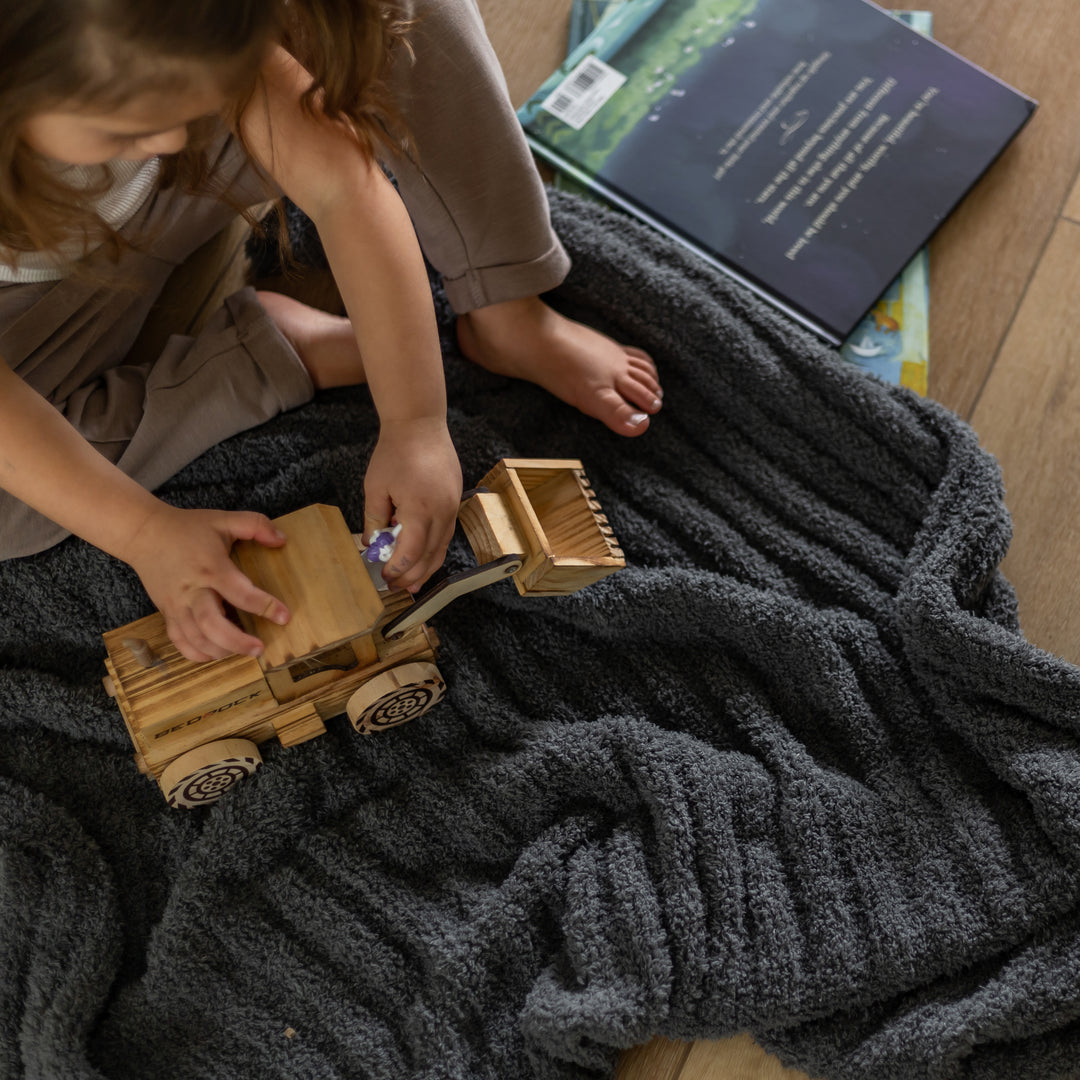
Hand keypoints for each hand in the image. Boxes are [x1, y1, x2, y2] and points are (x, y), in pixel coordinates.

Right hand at [119, 501, 290, 661]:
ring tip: (243, 651)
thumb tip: (282, 540)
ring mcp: (177, 604)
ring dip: (220, 650)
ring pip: (195, 637)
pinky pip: (178, 640)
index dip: (265, 606)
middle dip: (237, 641)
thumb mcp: (223, 519)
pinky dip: (196, 653)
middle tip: (260, 648)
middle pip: (212, 624)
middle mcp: (193, 590)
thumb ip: (256, 525)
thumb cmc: (187, 528)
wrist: (143, 533)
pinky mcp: (166, 612)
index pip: (240, 592)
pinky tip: (214, 654)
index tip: (284, 616)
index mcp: (212, 567)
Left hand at [362, 417, 461, 592]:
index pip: (411, 552)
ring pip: (443, 547)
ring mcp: (453, 506)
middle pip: (431, 556)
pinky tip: (424, 557)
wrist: (420, 425)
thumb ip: (374, 520)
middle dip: (413, 576)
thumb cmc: (395, 452)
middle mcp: (443, 511)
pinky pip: (447, 533)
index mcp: (420, 508)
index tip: (385, 577)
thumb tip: (372, 545)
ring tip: (413, 583)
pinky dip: (435, 549)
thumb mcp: (375, 487)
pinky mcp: (456, 501)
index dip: (398, 569)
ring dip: (427, 568)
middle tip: (397, 588)